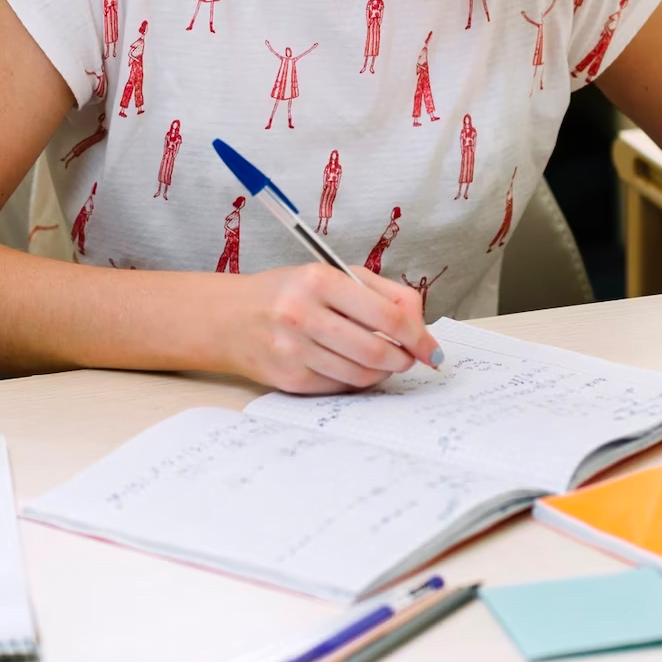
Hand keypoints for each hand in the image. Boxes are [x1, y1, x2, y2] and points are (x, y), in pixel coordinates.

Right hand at [227, 264, 441, 393]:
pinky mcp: (288, 378)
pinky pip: (339, 386)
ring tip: (382, 360)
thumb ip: (384, 293)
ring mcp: (293, 350)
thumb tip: (421, 328)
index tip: (431, 349)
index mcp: (320, 281)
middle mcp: (303, 315)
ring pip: (361, 375)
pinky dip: (355, 380)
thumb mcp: (334, 275)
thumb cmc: (290, 293)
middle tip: (409, 358)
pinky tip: (352, 366)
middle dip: (404, 359)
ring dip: (382, 372)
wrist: (230, 318)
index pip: (389, 317)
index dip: (419, 338)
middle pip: (378, 352)